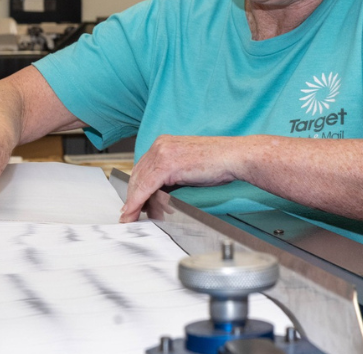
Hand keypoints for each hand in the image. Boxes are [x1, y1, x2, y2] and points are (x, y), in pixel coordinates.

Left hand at [119, 135, 243, 222]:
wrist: (234, 156)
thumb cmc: (218, 163)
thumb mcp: (187, 168)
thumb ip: (170, 176)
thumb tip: (158, 193)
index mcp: (164, 143)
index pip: (142, 168)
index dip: (134, 188)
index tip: (130, 203)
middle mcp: (160, 145)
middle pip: (137, 175)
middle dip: (131, 197)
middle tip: (128, 215)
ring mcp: (163, 153)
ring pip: (139, 182)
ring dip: (132, 203)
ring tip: (129, 218)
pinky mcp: (167, 164)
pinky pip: (146, 187)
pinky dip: (137, 202)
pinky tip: (133, 212)